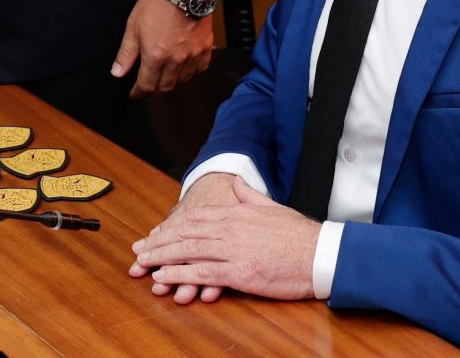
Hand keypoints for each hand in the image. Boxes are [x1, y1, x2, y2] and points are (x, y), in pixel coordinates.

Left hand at [112, 0, 213, 97]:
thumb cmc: (157, 3)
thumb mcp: (133, 26)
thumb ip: (126, 53)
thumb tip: (117, 72)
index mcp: (155, 56)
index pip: (147, 86)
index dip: (139, 93)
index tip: (135, 94)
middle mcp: (175, 60)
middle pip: (165, 87)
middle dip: (154, 90)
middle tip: (148, 88)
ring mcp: (193, 55)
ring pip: (183, 80)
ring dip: (173, 82)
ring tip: (164, 76)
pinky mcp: (206, 47)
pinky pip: (200, 68)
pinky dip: (191, 72)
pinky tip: (185, 67)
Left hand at [132, 175, 319, 301]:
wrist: (321, 253)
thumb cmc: (300, 234)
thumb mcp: (272, 206)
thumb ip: (249, 195)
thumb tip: (236, 182)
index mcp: (236, 212)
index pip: (194, 217)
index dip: (170, 226)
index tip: (154, 234)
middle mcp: (230, 228)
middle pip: (184, 233)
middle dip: (158, 241)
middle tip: (138, 249)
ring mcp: (233, 249)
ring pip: (188, 251)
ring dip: (161, 257)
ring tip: (142, 263)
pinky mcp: (239, 271)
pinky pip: (202, 272)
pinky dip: (179, 274)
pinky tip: (163, 277)